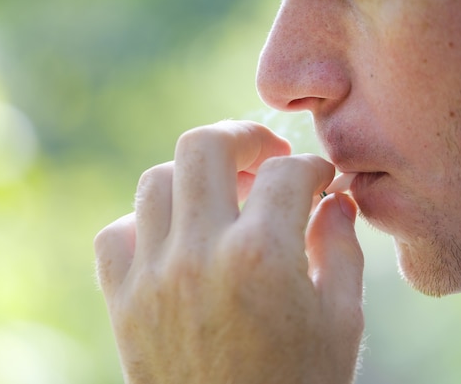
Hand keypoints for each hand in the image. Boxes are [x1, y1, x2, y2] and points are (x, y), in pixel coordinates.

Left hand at [95, 120, 363, 383]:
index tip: (320, 181)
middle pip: (204, 146)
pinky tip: (175, 239)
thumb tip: (335, 202)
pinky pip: (117, 234)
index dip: (313, 168)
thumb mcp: (343, 322)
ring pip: (156, 180)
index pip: (288, 173)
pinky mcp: (123, 303)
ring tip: (222, 197)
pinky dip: (145, 224)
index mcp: (263, 257)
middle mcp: (200, 254)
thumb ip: (342, 249)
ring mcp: (153, 277)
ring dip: (194, 178)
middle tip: (265, 155)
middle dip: (242, 137)